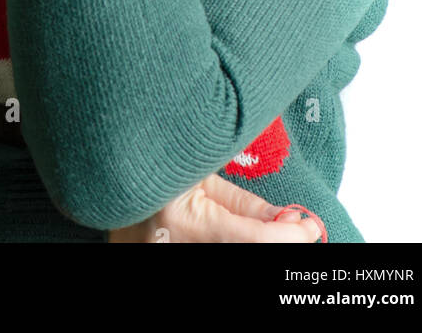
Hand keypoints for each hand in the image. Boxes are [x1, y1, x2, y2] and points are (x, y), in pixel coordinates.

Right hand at [107, 173, 323, 242]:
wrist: (110, 174)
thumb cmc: (156, 163)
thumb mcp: (200, 175)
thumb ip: (243, 203)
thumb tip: (287, 218)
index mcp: (180, 217)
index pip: (251, 238)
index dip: (288, 235)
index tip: (310, 227)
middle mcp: (173, 246)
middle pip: (243, 251)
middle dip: (277, 243)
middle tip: (301, 230)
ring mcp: (165, 255)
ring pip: (231, 252)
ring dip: (258, 243)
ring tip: (275, 228)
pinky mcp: (161, 258)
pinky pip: (214, 250)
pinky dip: (237, 245)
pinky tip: (252, 235)